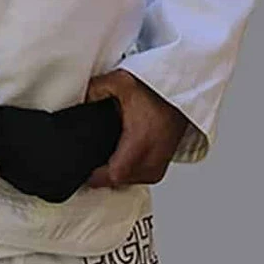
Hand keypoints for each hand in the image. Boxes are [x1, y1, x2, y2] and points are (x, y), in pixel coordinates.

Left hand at [83, 69, 188, 188]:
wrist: (181, 92)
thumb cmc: (157, 90)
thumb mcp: (121, 82)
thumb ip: (96, 90)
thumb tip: (81, 100)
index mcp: (141, 141)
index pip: (114, 174)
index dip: (95, 176)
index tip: (82, 169)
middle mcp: (153, 157)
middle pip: (120, 181)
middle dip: (102, 174)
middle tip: (88, 160)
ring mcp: (160, 163)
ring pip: (131, 181)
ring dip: (117, 173)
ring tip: (103, 158)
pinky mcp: (164, 162)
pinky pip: (142, 177)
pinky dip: (130, 170)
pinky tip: (122, 156)